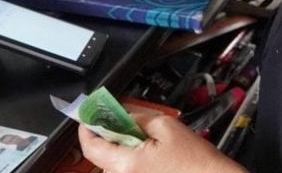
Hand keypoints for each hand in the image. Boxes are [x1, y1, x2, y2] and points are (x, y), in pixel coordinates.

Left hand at [78, 111, 246, 172]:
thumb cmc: (194, 161)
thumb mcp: (165, 125)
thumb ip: (137, 117)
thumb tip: (121, 113)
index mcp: (126, 164)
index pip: (90, 146)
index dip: (87, 128)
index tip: (90, 116)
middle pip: (102, 154)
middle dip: (111, 134)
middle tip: (124, 120)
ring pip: (115, 161)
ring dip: (123, 146)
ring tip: (145, 136)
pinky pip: (127, 169)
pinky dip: (132, 156)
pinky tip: (150, 150)